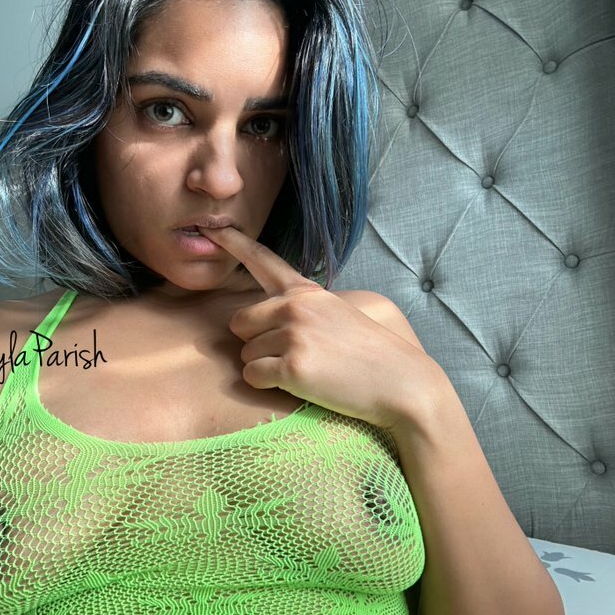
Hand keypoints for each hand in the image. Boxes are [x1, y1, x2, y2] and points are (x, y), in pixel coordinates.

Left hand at [198, 225, 442, 430]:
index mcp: (307, 292)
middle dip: (256, 343)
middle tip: (294, 355)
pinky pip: (252, 376)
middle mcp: (296, 307)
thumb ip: (302, 307)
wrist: (401, 382)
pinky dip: (267, 386)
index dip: (235, 244)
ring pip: (246, 354)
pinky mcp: (293, 366)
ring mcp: (294, 335)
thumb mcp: (338, 314)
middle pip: (241, 324)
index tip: (213, 229)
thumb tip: (266, 318)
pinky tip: (299, 385)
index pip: (264, 262)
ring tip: (306, 370)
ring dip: (266, 368)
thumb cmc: (369, 354)